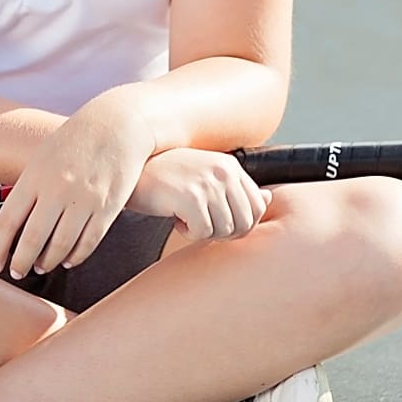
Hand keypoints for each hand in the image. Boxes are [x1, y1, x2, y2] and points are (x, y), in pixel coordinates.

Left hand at [0, 102, 152, 279]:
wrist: (119, 124)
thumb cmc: (76, 140)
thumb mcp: (41, 159)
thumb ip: (21, 191)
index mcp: (35, 176)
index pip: (7, 223)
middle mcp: (58, 189)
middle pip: (32, 240)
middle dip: (20, 263)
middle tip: (17, 272)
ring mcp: (85, 200)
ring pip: (61, 246)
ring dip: (47, 263)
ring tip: (41, 267)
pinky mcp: (108, 207)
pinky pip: (88, 242)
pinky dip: (75, 257)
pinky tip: (67, 260)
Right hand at [129, 148, 269, 243]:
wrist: (134, 169)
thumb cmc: (169, 177)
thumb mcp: (207, 177)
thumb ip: (237, 189)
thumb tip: (268, 199)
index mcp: (231, 167)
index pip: (258, 207)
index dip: (242, 224)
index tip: (220, 224)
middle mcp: (224, 172)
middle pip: (246, 223)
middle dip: (226, 234)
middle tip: (203, 226)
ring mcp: (208, 184)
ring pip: (225, 231)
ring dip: (205, 233)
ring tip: (187, 218)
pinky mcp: (190, 197)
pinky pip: (202, 233)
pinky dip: (188, 233)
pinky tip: (175, 218)